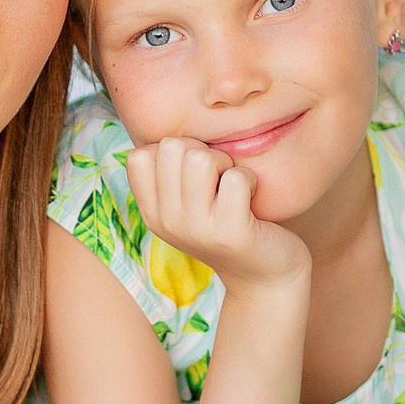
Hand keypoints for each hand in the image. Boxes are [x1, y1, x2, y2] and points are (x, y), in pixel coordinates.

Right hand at [122, 137, 307, 292]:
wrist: (265, 275)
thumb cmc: (228, 224)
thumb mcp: (188, 204)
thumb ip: (172, 173)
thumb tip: (168, 128)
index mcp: (152, 212)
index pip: (139, 155)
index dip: (173, 151)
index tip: (193, 174)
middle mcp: (167, 222)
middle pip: (171, 147)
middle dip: (202, 151)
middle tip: (218, 179)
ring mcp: (197, 230)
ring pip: (200, 158)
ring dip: (225, 164)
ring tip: (233, 188)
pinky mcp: (231, 233)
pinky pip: (237, 178)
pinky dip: (250, 179)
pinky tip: (251, 201)